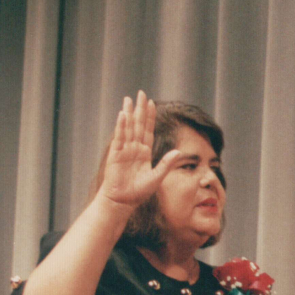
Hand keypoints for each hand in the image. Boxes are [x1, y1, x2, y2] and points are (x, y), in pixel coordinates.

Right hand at [96, 91, 181, 208]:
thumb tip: (179, 152)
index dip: (150, 117)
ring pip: (128, 127)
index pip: (148, 130)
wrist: (122, 201)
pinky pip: (119, 137)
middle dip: (140, 109)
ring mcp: (124, 149)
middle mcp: (134, 148)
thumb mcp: (157, 177)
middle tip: (141, 93)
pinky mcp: (116, 154)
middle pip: (138, 124)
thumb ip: (167, 164)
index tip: (152, 103)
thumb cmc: (138, 192)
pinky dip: (121, 126)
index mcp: (144, 152)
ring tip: (129, 99)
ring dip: (129, 113)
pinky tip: (123, 114)